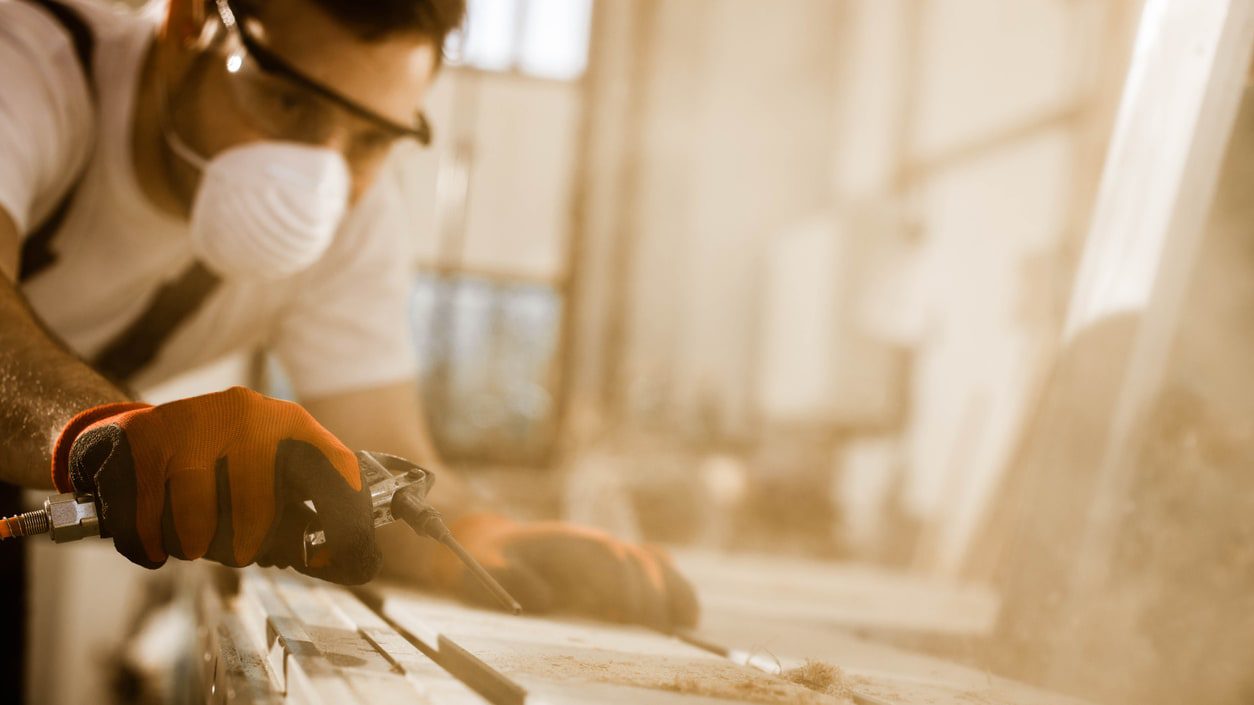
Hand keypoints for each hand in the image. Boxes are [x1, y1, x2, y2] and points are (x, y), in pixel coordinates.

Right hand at [53, 386, 379, 584]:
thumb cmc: (216, 465)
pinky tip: (157, 546)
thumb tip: (333, 564)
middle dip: (249, 541)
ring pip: (198, 508)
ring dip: (195, 543)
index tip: (332, 557)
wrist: (139, 432)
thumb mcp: (265, 471)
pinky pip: (151, 510)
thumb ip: (299, 511)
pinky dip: (153, 541)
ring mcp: (196, 420)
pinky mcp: (148, 436)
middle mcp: (248, 413)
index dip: (341, 515)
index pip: (335, 465)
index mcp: (291, 422)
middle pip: (257, 498)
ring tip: (194, 545)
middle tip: (241, 556)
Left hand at [428, 513, 698, 629]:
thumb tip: (542, 597)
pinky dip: (675, 589)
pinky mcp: (619, 569)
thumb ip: (507, 579)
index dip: (621, 581)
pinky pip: (657, 570)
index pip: (605, 554)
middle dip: (650, 594)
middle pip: (636, 560)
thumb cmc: (487, 565)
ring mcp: (610, 554)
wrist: (490, 546)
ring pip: (653, 562)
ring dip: (671, 589)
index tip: (628, 614)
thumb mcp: (483, 570)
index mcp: (566, 542)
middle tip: (655, 632)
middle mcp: (595, 544)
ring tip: (682, 625)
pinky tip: (685, 618)